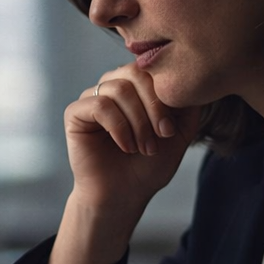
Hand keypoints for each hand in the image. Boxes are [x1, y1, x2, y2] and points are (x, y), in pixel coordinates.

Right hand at [43, 65, 198, 263]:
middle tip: (161, 136)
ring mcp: (92, 98)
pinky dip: (118, 127)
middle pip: (135, 73)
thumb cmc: (149, 165)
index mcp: (135, 86)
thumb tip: (188, 78)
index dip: (165, 95)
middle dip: (153, 106)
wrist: (124, 195)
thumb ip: (187, 104)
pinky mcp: (75, 113)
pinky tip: (125, 146)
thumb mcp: (180, 132)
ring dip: (137, 121)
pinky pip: (100, 105)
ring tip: (144, 147)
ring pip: (118, 89)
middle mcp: (112, 86)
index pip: (152, 68)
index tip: (171, 131)